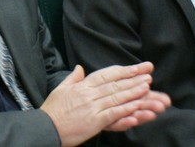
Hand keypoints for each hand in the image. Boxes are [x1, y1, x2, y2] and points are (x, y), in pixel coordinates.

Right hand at [41, 62, 168, 146]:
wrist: (46, 127)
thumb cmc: (53, 110)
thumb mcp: (60, 89)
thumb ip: (72, 78)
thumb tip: (80, 68)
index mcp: (82, 86)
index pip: (105, 75)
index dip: (122, 71)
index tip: (136, 68)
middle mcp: (88, 94)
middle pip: (114, 84)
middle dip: (132, 79)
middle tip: (148, 74)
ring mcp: (92, 107)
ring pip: (116, 97)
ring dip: (133, 91)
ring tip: (147, 87)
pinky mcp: (94, 121)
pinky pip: (113, 113)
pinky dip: (125, 108)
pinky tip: (136, 105)